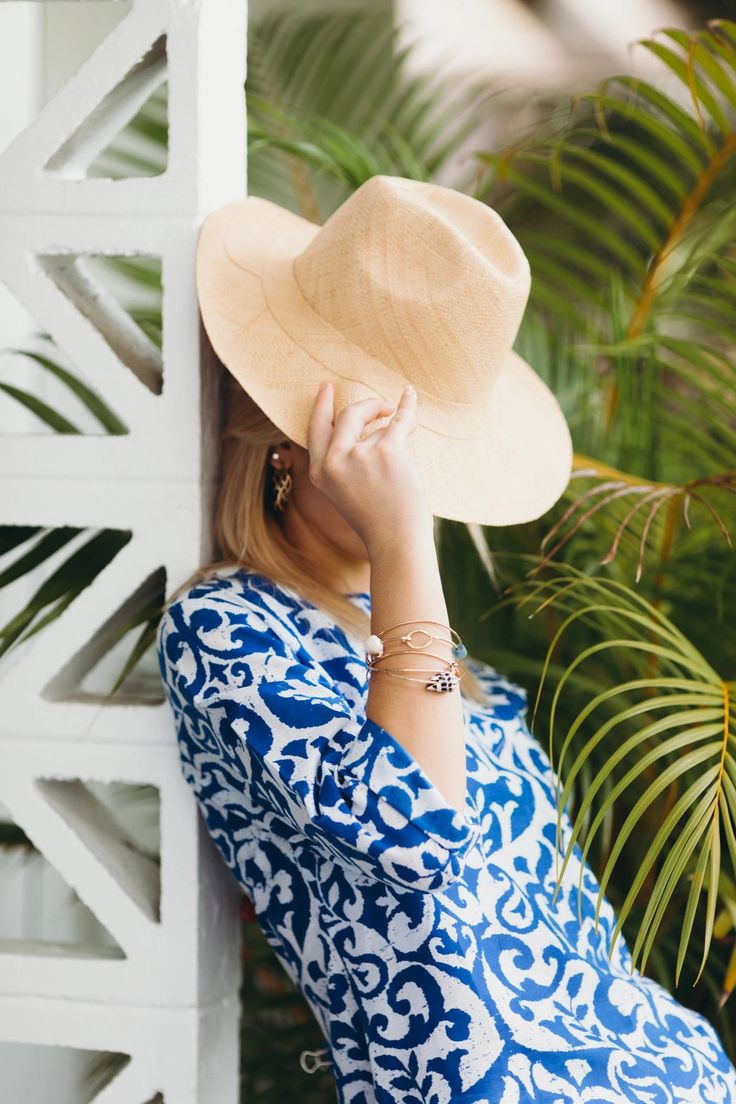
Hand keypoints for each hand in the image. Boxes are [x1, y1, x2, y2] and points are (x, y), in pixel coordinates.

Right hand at [307, 381, 433, 555]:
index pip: (316, 429)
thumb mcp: (348, 491)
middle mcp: (334, 461)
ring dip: (395, 431)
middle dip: (366, 406)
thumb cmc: (377, 520)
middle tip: (381, 405)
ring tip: (405, 447)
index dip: (321, 406)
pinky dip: (407, 406)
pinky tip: (409, 394)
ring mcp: (359, 455)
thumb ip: (351, 460)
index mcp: (319, 472)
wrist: (396, 541)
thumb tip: (381, 420)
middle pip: (347, 416)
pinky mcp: (387, 451)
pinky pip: (400, 419)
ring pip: (379, 425)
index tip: (326, 387)